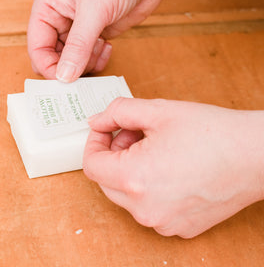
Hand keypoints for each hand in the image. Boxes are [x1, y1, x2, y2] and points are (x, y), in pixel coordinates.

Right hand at [27, 0, 224, 81]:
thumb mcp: (94, 11)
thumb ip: (78, 46)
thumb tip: (64, 76)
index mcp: (46, 7)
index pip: (37, 47)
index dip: (48, 67)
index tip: (64, 81)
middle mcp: (57, 19)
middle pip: (51, 59)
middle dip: (67, 69)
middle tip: (83, 74)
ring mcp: (75, 29)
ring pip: (69, 63)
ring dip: (85, 65)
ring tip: (100, 49)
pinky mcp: (92, 36)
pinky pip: (86, 60)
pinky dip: (96, 61)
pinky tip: (107, 46)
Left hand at [83, 97, 263, 237]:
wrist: (257, 156)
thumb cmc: (214, 134)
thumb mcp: (158, 111)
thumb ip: (118, 112)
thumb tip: (97, 121)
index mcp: (134, 179)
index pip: (91, 166)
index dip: (94, 143)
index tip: (105, 130)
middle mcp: (145, 209)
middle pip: (106, 182)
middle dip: (113, 155)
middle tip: (134, 135)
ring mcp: (163, 223)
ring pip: (126, 196)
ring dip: (130, 172)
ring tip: (155, 149)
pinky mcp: (179, 228)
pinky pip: (149, 208)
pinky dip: (149, 189)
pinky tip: (170, 169)